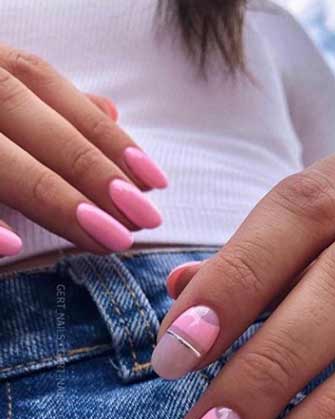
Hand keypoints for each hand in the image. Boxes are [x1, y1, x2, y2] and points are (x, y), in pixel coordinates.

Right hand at [0, 44, 166, 257]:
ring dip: (45, 192)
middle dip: (86, 165)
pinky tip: (10, 248)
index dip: (103, 132)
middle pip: (19, 112)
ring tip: (101, 235)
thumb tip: (109, 108)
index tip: (153, 182)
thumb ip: (43, 102)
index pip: (44, 87)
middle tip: (138, 218)